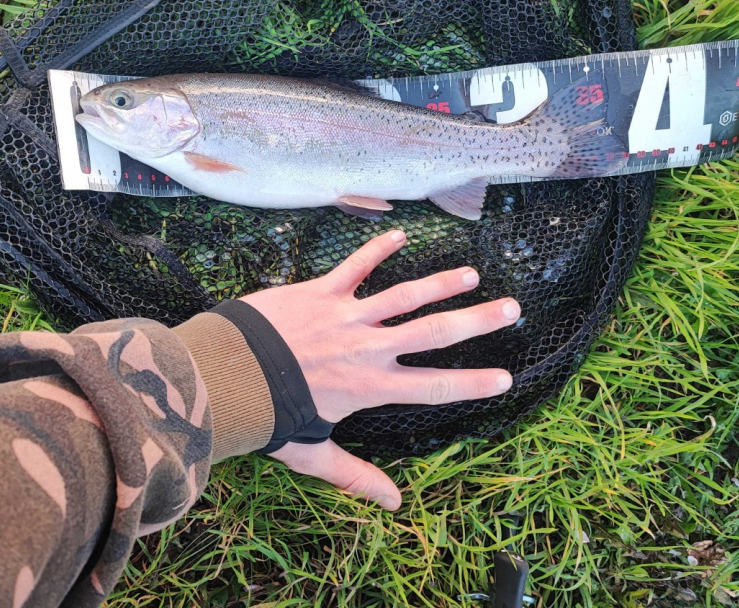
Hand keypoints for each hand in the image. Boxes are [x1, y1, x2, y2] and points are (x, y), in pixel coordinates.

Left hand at [241, 229, 518, 510]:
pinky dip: (377, 249)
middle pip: (434, 332)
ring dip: (440, 282)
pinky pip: (355, 266)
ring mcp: (347, 317)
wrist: (228, 376)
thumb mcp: (314, 453)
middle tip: (511, 309)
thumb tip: (394, 504)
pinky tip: (400, 234)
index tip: (505, 375)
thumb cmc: (269, 417)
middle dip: (477, 320)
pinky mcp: (320, 293)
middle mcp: (368, 349)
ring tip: (471, 273)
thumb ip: (356, 476)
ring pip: (404, 295)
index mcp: (371, 387)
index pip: (435, 386)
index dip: (473, 382)